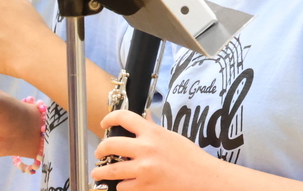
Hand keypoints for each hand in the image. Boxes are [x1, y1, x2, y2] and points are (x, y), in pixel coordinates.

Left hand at [91, 110, 224, 190]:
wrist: (204, 179)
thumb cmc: (191, 158)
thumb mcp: (172, 137)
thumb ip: (154, 128)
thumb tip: (142, 118)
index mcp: (153, 133)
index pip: (124, 118)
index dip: (109, 118)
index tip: (105, 124)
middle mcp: (145, 149)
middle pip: (110, 145)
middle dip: (100, 149)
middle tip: (98, 153)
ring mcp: (144, 170)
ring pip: (111, 170)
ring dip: (101, 172)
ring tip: (98, 173)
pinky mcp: (145, 188)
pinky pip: (123, 187)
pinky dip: (121, 186)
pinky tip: (123, 185)